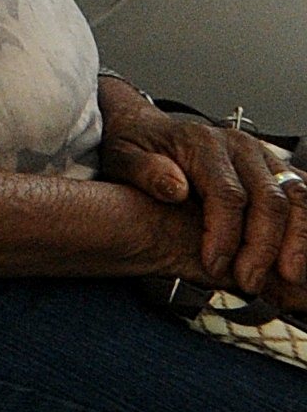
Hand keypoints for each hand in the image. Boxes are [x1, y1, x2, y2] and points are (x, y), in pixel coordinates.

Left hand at [100, 88, 306, 301]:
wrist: (147, 129)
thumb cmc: (134, 148)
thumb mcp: (122, 157)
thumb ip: (144, 171)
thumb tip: (175, 188)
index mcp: (203, 143)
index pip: (228, 194)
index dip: (225, 235)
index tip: (213, 266)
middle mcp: (240, 146)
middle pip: (270, 200)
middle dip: (263, 247)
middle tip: (249, 282)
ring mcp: (263, 157)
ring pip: (297, 198)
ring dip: (296, 241)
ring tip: (286, 277)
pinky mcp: (275, 170)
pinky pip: (302, 199)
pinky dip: (304, 229)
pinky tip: (296, 258)